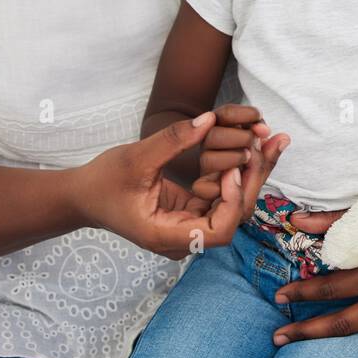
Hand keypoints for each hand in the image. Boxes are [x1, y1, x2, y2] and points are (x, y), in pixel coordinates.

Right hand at [75, 112, 286, 257]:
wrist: (84, 196)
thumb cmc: (103, 182)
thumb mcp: (135, 158)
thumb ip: (172, 141)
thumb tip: (209, 119)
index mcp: (166, 236)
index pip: (217, 231)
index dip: (232, 202)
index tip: (230, 170)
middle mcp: (184, 238)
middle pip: (234, 215)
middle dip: (254, 177)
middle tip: (273, 141)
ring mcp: (190, 226)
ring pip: (234, 204)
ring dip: (252, 171)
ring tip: (271, 138)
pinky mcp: (193, 212)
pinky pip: (224, 195)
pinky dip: (238, 171)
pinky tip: (255, 144)